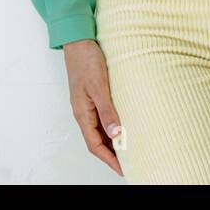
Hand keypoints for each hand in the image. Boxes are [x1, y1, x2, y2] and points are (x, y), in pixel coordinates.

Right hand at [63, 39, 122, 175]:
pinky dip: (113, 126)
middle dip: (112, 154)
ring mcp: (88, 104)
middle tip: (130, 162)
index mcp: (82, 113)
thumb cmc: (86, 61)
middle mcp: (84, 112)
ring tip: (130, 148)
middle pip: (98, 141)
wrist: (79, 41)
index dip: (109, 159)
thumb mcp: (99, 86)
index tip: (123, 169)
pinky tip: (124, 125)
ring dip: (113, 141)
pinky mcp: (93, 96)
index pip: (95, 145)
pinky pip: (102, 117)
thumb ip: (107, 110)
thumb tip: (116, 134)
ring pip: (100, 130)